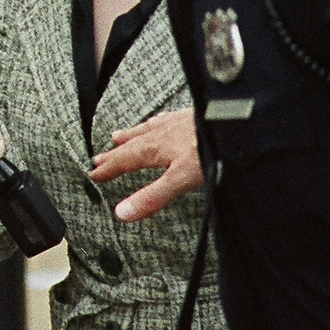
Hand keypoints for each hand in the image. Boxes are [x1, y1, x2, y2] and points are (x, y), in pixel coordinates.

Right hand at [91, 107, 201, 221]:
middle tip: (99, 159)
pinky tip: (159, 121)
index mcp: (152, 149)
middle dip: (113, 154)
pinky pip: (165, 119)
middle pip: (130, 145)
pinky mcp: (190, 117)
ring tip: (118, 136)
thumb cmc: (211, 149)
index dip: (108, 169)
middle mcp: (160, 134)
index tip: (94, 175)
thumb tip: (123, 213)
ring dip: (129, 135)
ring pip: (145, 130)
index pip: (123, 161)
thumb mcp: (180, 180)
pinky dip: (155, 123)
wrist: (235, 125)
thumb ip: (152, 197)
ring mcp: (175, 124)